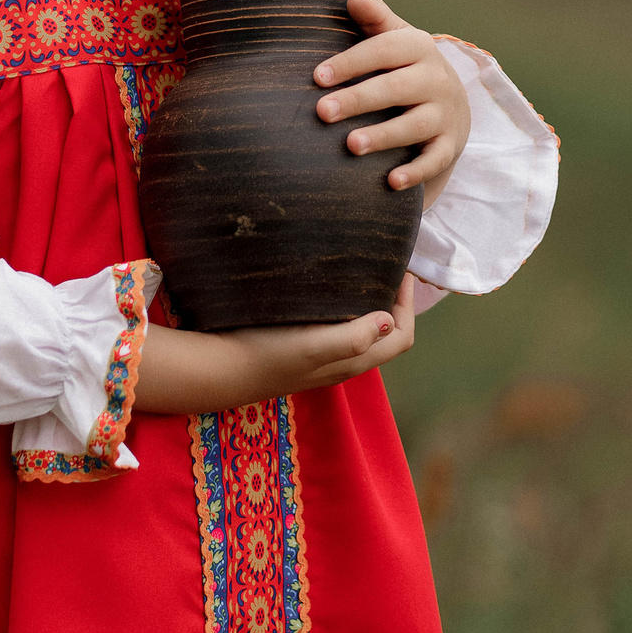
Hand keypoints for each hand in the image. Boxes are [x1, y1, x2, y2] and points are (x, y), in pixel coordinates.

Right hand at [135, 274, 417, 414]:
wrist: (223, 368)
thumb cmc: (268, 355)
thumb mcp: (313, 346)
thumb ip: (353, 338)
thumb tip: (387, 319)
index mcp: (353, 361)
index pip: (401, 337)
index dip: (408, 305)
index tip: (402, 270)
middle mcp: (344, 362)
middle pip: (386, 334)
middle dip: (394, 301)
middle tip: (389, 263)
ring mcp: (323, 356)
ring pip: (363, 330)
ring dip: (372, 302)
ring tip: (365, 268)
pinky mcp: (303, 347)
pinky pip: (339, 327)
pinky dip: (347, 306)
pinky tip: (331, 286)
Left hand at [312, 0, 471, 205]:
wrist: (454, 104)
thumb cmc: (407, 67)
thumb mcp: (396, 38)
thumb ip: (375, 18)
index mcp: (418, 48)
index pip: (384, 50)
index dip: (351, 62)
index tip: (317, 77)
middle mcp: (435, 79)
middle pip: (396, 88)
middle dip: (359, 100)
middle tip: (322, 112)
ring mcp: (444, 114)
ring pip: (414, 126)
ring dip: (383, 136)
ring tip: (351, 146)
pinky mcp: (449, 146)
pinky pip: (434, 160)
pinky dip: (416, 172)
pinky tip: (391, 182)